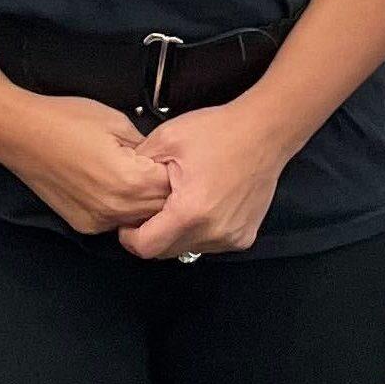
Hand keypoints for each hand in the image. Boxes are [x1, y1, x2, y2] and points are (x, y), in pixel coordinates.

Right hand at [0, 93, 174, 233]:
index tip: (169, 159)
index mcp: (129, 181)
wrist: (20, 133)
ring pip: (139, 219)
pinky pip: (116, 221)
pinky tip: (109, 185)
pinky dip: (121, 208)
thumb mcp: (116, 121)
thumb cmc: (64, 120)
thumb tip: (161, 159)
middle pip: (160, 210)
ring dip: (143, 203)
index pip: (173, 188)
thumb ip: (146, 146)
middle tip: (153, 167)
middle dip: (162, 190)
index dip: (174, 171)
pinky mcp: (84, 225)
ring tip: (132, 175)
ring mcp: (98, 221)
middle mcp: (116, 208)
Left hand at [119, 99, 291, 259]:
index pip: (147, 247)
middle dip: (152, 234)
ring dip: (176, 234)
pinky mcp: (244, 237)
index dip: (130, 238)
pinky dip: (199, 231)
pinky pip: (210, 244)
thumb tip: (120, 187)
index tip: (127, 223)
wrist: (264, 133)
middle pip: (167, 251)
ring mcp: (232, 237)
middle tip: (149, 209)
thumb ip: (137, 167)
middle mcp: (213, 232)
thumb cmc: (216, 132)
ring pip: (188, 248)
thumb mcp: (165, 140)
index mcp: (190, 211)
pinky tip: (200, 205)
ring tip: (178, 202)